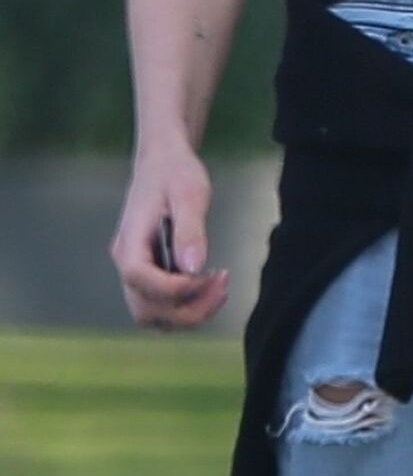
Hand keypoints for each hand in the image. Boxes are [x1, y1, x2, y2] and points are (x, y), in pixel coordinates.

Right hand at [109, 142, 228, 332]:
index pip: (140, 280)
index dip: (173, 289)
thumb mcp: (189, 193)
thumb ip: (190, 230)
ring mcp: (137, 270)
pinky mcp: (150, 272)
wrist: (164, 160)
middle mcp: (127, 262)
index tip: (207, 276)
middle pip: (145, 309)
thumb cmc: (175, 172)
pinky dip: (186, 305)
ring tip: (219, 289)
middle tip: (222, 287)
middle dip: (186, 309)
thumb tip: (193, 268)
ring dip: (187, 313)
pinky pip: (162, 304)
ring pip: (153, 314)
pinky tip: (210, 286)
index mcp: (129, 242)